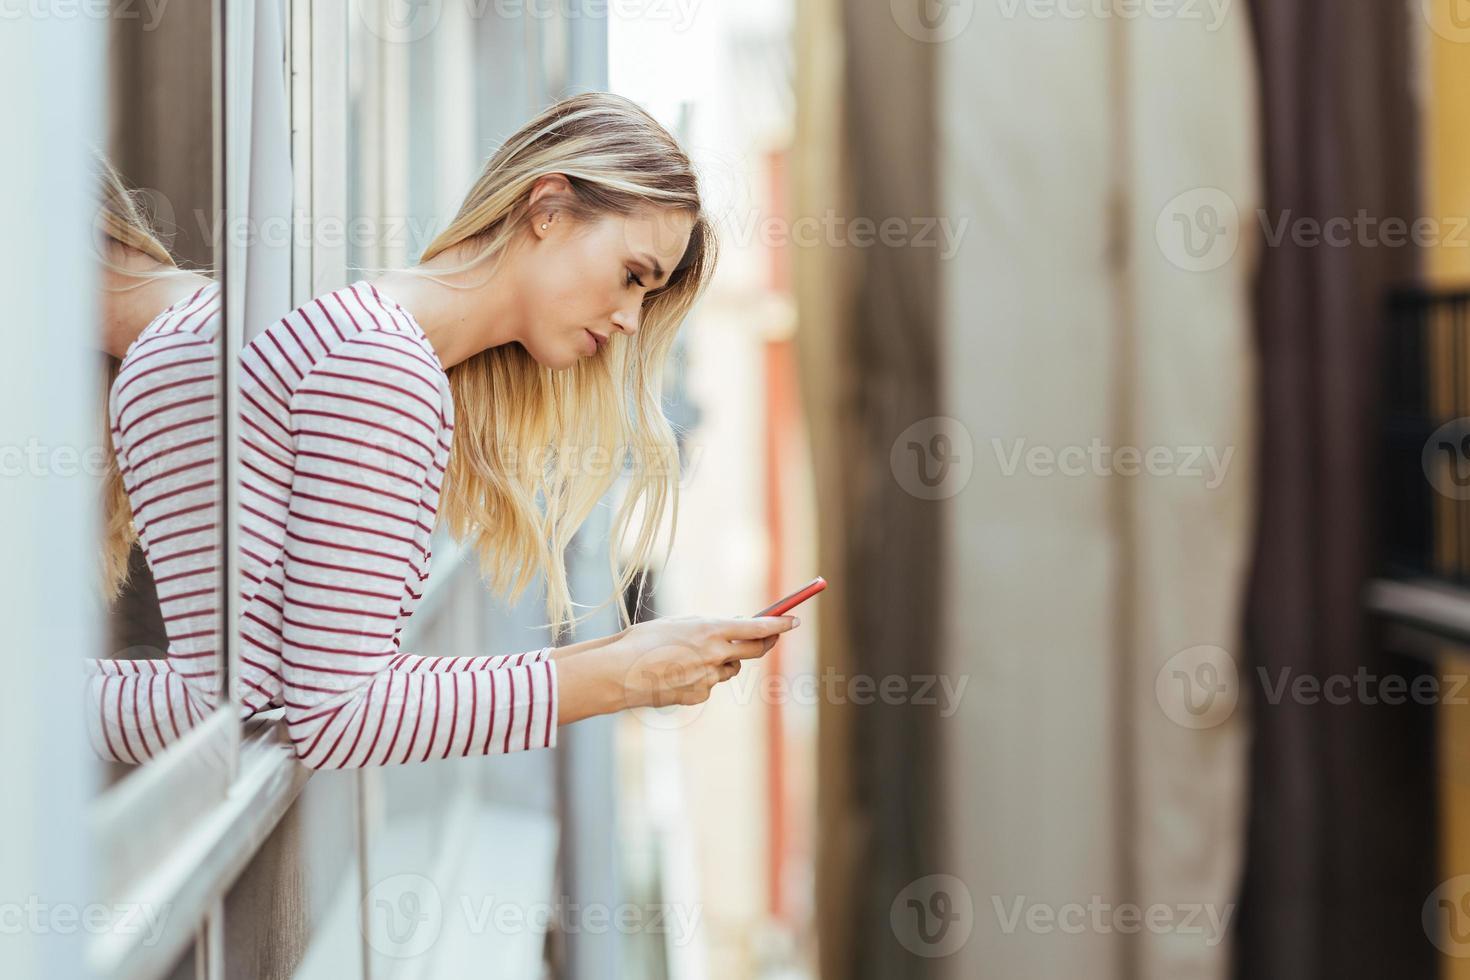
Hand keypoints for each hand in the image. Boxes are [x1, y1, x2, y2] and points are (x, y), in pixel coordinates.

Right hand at [611, 615, 799, 709]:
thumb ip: (707, 626)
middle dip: (764, 643)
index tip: (794, 620)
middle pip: (754, 651)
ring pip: (728, 668)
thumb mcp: (678, 623)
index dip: (780, 624)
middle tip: (767, 637)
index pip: (758, 628)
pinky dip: (700, 678)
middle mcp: (715, 655)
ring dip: (721, 661)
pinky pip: (708, 684)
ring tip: (690, 655)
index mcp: (711, 630)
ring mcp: (709, 678)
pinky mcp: (698, 695)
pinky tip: (676, 673)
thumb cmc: (644, 640)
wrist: (619, 673)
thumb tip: (732, 628)